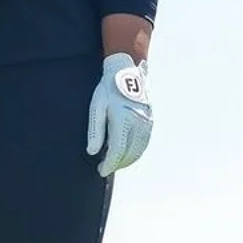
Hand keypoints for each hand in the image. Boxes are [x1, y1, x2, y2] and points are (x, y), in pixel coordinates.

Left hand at [86, 53, 151, 176]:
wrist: (127, 72)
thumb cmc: (108, 89)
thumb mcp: (96, 107)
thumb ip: (95, 131)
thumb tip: (92, 152)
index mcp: (123, 120)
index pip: (117, 151)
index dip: (109, 164)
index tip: (100, 171)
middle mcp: (138, 123)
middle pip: (129, 153)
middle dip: (117, 164)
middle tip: (104, 168)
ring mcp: (146, 122)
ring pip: (139, 150)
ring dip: (127, 160)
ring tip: (115, 163)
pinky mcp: (150, 120)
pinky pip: (144, 142)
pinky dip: (136, 151)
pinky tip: (127, 153)